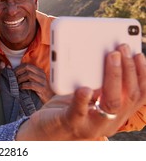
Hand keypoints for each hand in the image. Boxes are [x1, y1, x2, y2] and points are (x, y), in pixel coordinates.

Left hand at [15, 44, 145, 140]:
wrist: (45, 133)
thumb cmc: (67, 109)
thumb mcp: (86, 95)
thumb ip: (96, 82)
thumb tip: (104, 54)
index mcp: (116, 114)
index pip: (138, 95)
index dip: (142, 74)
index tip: (138, 53)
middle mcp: (108, 122)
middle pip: (128, 97)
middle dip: (128, 69)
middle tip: (121, 48)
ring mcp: (91, 125)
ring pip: (111, 103)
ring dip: (114, 77)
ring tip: (111, 56)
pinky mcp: (70, 123)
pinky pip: (79, 112)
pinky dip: (82, 99)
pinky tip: (84, 87)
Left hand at [15, 63, 54, 102]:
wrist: (50, 99)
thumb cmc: (38, 90)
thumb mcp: (33, 81)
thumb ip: (25, 75)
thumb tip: (9, 68)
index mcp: (39, 71)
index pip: (27, 65)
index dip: (18, 68)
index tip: (12, 73)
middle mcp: (41, 74)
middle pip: (27, 67)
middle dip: (18, 72)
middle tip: (13, 78)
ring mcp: (43, 81)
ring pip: (28, 75)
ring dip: (20, 79)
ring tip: (17, 84)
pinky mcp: (42, 88)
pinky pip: (31, 84)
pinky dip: (24, 86)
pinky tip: (21, 88)